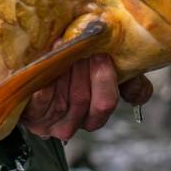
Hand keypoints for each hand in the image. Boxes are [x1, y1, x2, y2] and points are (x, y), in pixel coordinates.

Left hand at [19, 55, 152, 141]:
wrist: (31, 65)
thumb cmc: (69, 67)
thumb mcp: (103, 69)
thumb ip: (127, 80)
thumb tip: (139, 96)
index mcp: (94, 115)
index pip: (105, 103)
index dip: (104, 78)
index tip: (102, 54)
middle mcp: (74, 124)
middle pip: (83, 99)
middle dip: (83, 70)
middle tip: (82, 47)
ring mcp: (51, 123)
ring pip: (63, 100)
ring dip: (64, 71)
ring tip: (63, 46)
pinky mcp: (31, 117)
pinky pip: (41, 100)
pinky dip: (45, 79)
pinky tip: (46, 62)